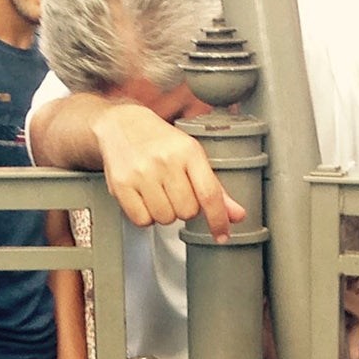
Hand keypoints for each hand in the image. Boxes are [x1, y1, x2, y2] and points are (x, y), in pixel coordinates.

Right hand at [93, 103, 245, 241]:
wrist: (121, 124)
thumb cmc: (160, 141)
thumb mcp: (192, 156)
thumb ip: (215, 188)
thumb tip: (237, 215)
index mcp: (188, 151)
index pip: (209, 194)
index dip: (218, 219)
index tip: (222, 234)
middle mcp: (164, 161)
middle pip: (187, 212)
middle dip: (184, 208)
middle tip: (176, 191)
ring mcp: (141, 173)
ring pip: (165, 219)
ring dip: (165, 212)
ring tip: (158, 192)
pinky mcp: (121, 185)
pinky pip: (142, 220)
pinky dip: (146, 216)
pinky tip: (144, 198)